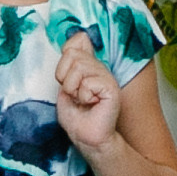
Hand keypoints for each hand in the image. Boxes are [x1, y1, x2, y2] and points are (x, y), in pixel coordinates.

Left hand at [53, 31, 120, 151]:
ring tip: (82, 100)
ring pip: (79, 67)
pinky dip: (83, 96)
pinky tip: (91, 104)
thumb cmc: (76, 116)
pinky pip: (88, 83)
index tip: (65, 79)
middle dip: (65, 78)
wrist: (86, 137)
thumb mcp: (65, 86)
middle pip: (72, 54)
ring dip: (73, 89)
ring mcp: (106, 77)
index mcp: (89, 65)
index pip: (78, 40)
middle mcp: (99, 68)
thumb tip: (79, 38)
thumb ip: (69, 64)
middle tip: (74, 94)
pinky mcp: (111, 88)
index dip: (64, 60)